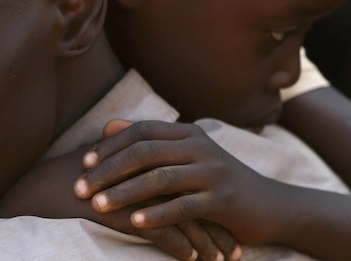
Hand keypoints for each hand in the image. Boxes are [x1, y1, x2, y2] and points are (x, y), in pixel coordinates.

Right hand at [0, 142, 237, 259]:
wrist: (36, 192)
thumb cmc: (69, 183)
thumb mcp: (105, 171)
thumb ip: (130, 169)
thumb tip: (154, 177)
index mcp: (141, 158)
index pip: (186, 181)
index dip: (207, 205)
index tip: (227, 225)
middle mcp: (141, 170)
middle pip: (190, 198)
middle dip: (215, 227)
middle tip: (236, 249)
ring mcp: (131, 189)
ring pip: (179, 216)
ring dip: (204, 241)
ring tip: (221, 260)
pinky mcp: (120, 210)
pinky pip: (157, 230)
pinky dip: (179, 245)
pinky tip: (194, 259)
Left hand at [75, 119, 281, 245]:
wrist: (270, 206)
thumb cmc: (218, 183)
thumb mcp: (186, 157)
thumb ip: (150, 141)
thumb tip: (107, 126)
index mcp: (189, 133)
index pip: (141, 131)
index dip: (110, 145)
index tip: (83, 163)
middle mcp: (200, 147)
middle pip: (145, 152)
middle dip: (108, 170)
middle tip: (79, 188)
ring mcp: (213, 172)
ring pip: (160, 178)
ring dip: (124, 192)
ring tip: (97, 206)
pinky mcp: (223, 200)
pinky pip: (184, 206)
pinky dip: (157, 215)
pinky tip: (135, 224)